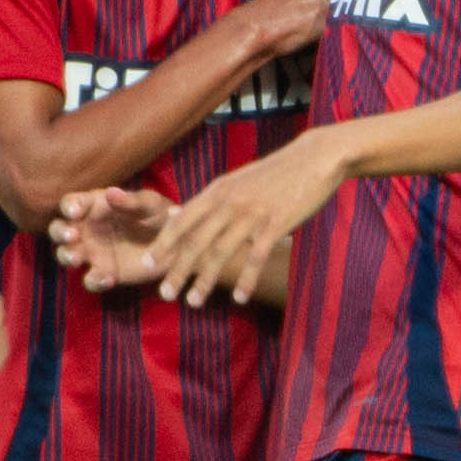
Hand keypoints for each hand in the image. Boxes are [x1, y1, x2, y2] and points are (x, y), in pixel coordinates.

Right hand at [48, 186, 173, 293]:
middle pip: (58, 229)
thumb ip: (131, 201)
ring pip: (66, 255)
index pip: (72, 203)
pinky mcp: (104, 273)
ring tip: (77, 258)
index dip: (69, 207)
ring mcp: (93, 252)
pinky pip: (90, 280)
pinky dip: (94, 280)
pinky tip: (108, 278)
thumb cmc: (161, 215)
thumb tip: (110, 192)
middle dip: (60, 232)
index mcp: (95, 206)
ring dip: (66, 256)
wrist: (179, 244)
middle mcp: (87, 229)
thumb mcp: (150, 204)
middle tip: (71, 235)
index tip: (75, 212)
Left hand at [152, 131, 345, 310]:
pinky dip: (246, 279)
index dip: (163, 243)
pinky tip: (239, 298)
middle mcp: (229, 202)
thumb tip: (173, 215)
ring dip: (206, 280)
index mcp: (217, 191)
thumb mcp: (234, 182)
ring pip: (221, 252)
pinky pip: (256, 256)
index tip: (147, 264)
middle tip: (165, 293)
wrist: (313, 158)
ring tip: (194, 302)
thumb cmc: (272, 174)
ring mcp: (252, 213)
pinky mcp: (276, 223)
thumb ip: (205, 201)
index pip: (182, 219)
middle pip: (196, 240)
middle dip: (178, 269)